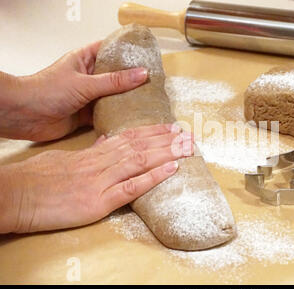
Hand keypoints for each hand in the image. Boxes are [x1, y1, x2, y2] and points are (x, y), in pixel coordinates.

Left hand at [0, 41, 147, 140]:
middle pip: (115, 75)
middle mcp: (88, 77)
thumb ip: (114, 81)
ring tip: (149, 100)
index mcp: (84, 60)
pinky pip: (107, 114)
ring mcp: (88, 96)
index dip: (127, 52)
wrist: (24, 115)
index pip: (109, 50)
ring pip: (113, 96)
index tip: (146, 56)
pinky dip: (118, 117)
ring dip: (127, 100)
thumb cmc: (47, 91)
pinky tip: (133, 118)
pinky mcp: (87, 115)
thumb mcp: (85, 83)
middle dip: (132, 79)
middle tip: (153, 82)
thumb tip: (141, 74)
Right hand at [0, 124, 193, 233]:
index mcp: (93, 154)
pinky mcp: (98, 201)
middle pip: (140, 146)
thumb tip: (104, 142)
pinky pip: (131, 187)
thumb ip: (88, 152)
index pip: (128, 138)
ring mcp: (101, 180)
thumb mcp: (65, 159)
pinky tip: (172, 170)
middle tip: (189, 134)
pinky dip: (153, 177)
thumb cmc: (36, 179)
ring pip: (140, 161)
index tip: (170, 127)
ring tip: (188, 147)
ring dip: (168, 153)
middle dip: (167, 140)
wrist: (16, 195)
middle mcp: (101, 163)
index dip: (152, 132)